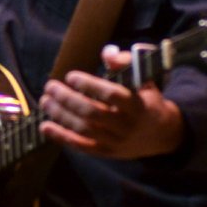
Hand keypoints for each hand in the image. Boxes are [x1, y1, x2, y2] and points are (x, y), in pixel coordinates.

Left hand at [38, 45, 183, 158]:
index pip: (112, 95)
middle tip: (50, 86)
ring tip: (45, 101)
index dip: (89, 85)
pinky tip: (44, 126)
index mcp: (137, 106)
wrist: (162, 134)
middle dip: (67, 99)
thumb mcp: (143, 79)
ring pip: (83, 129)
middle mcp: (126, 126)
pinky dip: (61, 136)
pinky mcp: (106, 152)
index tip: (71, 76)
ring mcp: (115, 142)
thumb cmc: (146, 100)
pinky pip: (80, 146)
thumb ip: (125, 64)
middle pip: (92, 113)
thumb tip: (106, 53)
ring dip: (60, 115)